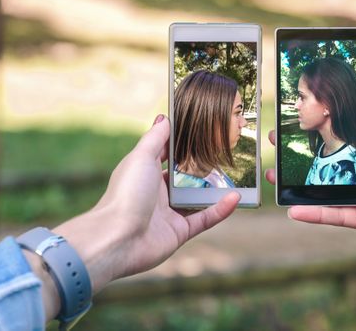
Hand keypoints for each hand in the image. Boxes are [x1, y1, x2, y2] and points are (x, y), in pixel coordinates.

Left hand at [35, 115, 238, 318]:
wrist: (118, 239)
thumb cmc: (126, 193)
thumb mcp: (141, 157)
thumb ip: (155, 138)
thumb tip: (164, 117)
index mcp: (144, 173)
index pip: (165, 155)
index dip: (181, 144)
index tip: (202, 131)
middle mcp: (156, 193)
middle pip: (183, 178)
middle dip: (202, 167)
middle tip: (226, 152)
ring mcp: (168, 213)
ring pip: (196, 199)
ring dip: (215, 189)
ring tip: (236, 176)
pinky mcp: (179, 232)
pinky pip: (204, 219)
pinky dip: (220, 210)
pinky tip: (236, 198)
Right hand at [265, 87, 355, 277]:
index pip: (344, 130)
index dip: (322, 121)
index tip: (298, 112)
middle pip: (327, 157)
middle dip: (301, 151)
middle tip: (277, 142)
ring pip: (324, 186)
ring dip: (299, 183)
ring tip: (274, 177)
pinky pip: (332, 213)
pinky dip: (313, 213)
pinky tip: (293, 211)